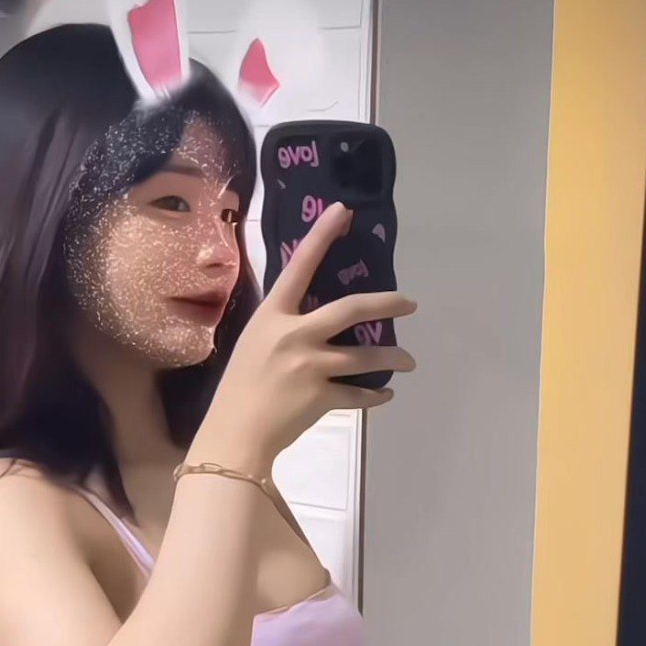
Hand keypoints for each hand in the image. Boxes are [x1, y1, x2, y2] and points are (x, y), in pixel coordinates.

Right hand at [204, 202, 417, 459]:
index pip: (300, 265)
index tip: (342, 212)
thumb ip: (282, 327)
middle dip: (386, 304)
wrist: (235, 433)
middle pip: (351, 309)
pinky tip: (386, 393)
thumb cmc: (239, 388)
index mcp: (273, 316)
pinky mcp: (321, 397)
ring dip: (393, 357)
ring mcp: (310, 366)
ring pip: (365, 357)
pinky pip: (359, 394)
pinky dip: (376, 395)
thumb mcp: (254, 344)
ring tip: (408, 361)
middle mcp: (295, 334)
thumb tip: (313, 321)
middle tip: (410, 304)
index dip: (321, 236)